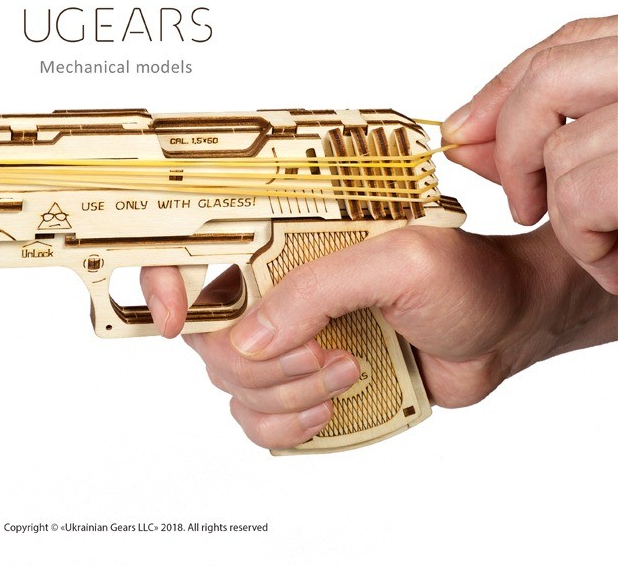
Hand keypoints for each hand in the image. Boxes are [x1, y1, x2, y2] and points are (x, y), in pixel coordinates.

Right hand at [141, 225, 616, 449]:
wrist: (504, 326)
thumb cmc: (461, 275)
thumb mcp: (397, 261)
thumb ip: (317, 291)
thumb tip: (248, 339)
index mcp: (281, 241)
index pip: (192, 251)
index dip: (162, 282)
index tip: (172, 316)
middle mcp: (271, 289)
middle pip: (208, 338)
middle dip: (262, 360)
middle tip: (327, 351)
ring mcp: (283, 340)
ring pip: (231, 385)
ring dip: (287, 392)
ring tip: (350, 370)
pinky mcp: (299, 384)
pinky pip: (255, 421)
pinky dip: (284, 425)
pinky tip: (327, 407)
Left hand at [442, 16, 617, 292]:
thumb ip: (548, 140)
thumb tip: (463, 137)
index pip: (572, 41)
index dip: (504, 90)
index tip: (463, 136)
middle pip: (552, 76)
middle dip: (514, 147)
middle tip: (524, 207)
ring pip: (563, 148)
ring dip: (568, 222)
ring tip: (610, 255)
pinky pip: (583, 197)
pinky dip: (587, 247)